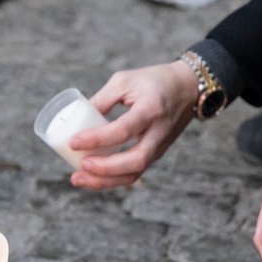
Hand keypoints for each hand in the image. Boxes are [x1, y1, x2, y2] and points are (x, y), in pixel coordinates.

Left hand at [67, 61, 200, 188]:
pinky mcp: (156, 153)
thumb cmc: (153, 80)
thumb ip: (102, 99)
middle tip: (80, 166)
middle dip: (104, 169)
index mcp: (151, 109)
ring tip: (78, 178)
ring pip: (135, 173)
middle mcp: (158, 132)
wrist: (188, 88)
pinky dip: (112, 178)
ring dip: (106, 181)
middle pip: (135, 161)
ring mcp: (159, 146)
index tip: (73, 141)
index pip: (123, 130)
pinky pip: (134, 171)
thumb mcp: (125, 80)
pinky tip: (92, 176)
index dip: (97, 138)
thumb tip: (76, 120)